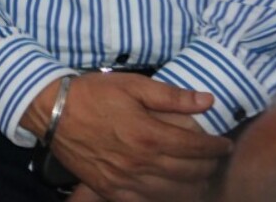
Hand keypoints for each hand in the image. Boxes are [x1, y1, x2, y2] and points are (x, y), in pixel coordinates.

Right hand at [22, 73, 229, 201]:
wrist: (52, 111)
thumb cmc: (92, 93)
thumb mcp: (132, 85)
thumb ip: (171, 96)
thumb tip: (207, 101)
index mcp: (148, 134)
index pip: (196, 148)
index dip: (216, 148)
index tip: (224, 145)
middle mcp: (140, 162)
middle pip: (189, 173)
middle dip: (208, 167)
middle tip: (214, 160)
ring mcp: (125, 180)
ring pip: (173, 193)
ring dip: (193, 187)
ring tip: (199, 178)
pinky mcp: (110, 190)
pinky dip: (165, 199)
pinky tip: (171, 192)